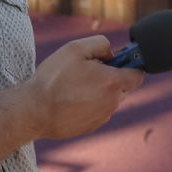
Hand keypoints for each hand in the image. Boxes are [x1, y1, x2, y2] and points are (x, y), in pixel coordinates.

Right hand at [27, 36, 142, 140]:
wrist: (33, 111)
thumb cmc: (53, 79)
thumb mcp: (76, 48)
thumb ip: (101, 44)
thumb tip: (111, 54)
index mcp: (112, 83)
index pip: (138, 74)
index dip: (130, 64)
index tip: (117, 60)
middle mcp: (112, 103)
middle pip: (122, 86)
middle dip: (111, 77)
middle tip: (87, 70)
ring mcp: (102, 117)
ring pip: (109, 99)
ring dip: (98, 91)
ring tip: (74, 86)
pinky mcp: (90, 127)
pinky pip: (97, 111)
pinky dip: (89, 104)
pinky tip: (69, 100)